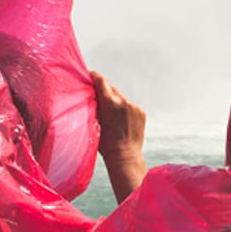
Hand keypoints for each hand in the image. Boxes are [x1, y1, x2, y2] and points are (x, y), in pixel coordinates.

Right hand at [91, 71, 146, 203]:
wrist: (125, 157)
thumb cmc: (105, 144)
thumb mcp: (94, 122)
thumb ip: (94, 106)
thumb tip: (91, 94)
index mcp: (110, 103)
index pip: (101, 81)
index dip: (94, 76)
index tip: (90, 75)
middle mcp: (124, 102)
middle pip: (111, 88)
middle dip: (104, 90)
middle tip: (96, 95)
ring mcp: (134, 107)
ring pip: (120, 97)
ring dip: (115, 101)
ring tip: (110, 114)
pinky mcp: (141, 112)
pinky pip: (129, 106)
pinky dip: (124, 109)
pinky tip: (120, 121)